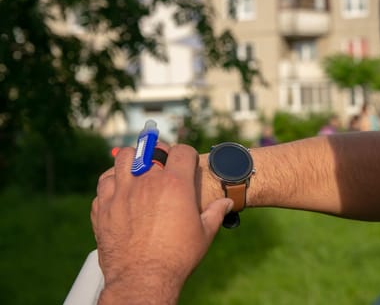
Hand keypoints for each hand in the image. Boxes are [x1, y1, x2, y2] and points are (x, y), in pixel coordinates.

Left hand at [91, 144, 232, 303]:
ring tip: (138, 169)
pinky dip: (112, 181)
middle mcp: (147, 181)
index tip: (187, 163)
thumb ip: (215, 213)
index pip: (182, 151)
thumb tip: (227, 203)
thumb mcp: (204, 234)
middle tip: (163, 163)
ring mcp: (122, 192)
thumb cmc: (177, 257)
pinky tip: (120, 190)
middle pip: (151, 149)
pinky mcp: (104, 206)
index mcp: (175, 184)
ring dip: (132, 159)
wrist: (143, 279)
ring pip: (124, 158)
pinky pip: (105, 182)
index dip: (187, 155)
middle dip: (159, 153)